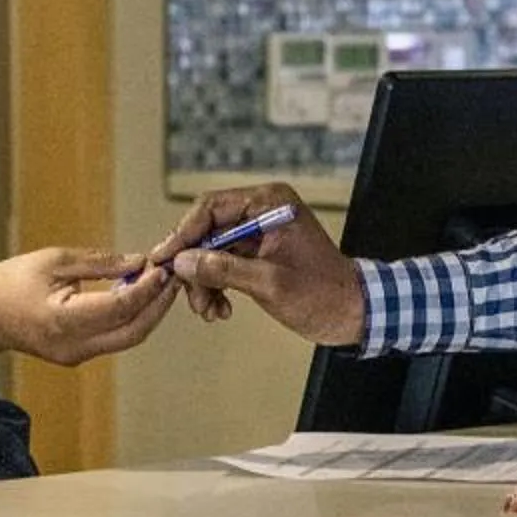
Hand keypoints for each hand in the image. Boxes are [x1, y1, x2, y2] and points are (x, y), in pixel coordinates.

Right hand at [0, 247, 177, 366]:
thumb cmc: (8, 282)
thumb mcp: (53, 260)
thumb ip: (99, 262)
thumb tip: (139, 262)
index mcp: (63, 320)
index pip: (120, 308)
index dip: (147, 288)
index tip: (162, 267)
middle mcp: (73, 346)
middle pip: (134, 331)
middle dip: (158, 304)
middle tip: (173, 275)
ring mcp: (76, 356)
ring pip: (128, 338)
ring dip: (150, 311)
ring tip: (161, 282)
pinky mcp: (77, 355)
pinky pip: (115, 338)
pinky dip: (133, 317)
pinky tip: (139, 293)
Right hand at [154, 183, 366, 345]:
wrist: (352, 313)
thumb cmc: (321, 293)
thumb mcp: (268, 282)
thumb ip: (223, 269)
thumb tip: (182, 261)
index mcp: (270, 203)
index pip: (211, 207)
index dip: (184, 234)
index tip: (165, 259)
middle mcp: (262, 211)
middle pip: (207, 230)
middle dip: (195, 266)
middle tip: (191, 297)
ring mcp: (259, 232)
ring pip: (211, 251)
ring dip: (204, 282)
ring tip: (209, 311)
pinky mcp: (258, 253)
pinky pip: (223, 264)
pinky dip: (216, 287)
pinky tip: (221, 310)